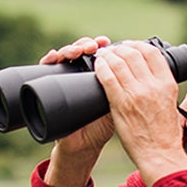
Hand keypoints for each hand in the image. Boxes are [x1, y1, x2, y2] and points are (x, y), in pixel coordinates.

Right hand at [42, 36, 114, 186]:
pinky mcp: (52, 86)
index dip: (102, 46)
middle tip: (93, 46)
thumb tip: (138, 73)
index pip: (99, 52)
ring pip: (66, 54)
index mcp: (100, 76)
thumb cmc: (102, 126)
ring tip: (79, 51)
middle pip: (82, 49)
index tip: (106, 42)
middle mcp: (82, 74)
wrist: (83, 144)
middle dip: (87, 44)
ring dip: (71, 48)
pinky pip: (48, 68)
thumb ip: (125, 90)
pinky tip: (54, 57)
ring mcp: (66, 78)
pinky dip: (49, 60)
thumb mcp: (118, 106)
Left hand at [93, 41, 186, 186]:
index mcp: (167, 84)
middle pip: (133, 53)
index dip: (137, 45)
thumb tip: (151, 76)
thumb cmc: (165, 134)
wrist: (160, 154)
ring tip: (102, 56)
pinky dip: (100, 68)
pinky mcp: (120, 103)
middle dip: (120, 48)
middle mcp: (153, 85)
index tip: (130, 47)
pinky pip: (107, 77)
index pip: (152, 53)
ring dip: (107, 55)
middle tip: (112, 50)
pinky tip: (97, 66)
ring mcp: (136, 93)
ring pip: (117, 62)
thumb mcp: (171, 104)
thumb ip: (161, 87)